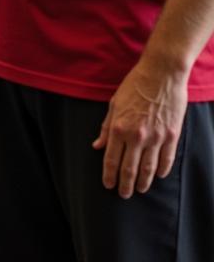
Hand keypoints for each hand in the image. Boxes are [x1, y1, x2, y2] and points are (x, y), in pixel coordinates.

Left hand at [93, 59, 187, 197]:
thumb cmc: (134, 86)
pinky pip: (166, 159)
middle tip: (123, 195)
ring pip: (148, 168)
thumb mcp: (114, 104)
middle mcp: (136, 136)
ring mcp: (156, 137)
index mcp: (119, 127)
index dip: (109, 175)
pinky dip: (162, 170)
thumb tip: (98, 146)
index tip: (108, 185)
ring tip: (139, 190)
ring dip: (143, 182)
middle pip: (129, 168)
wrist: (160, 75)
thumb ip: (106, 127)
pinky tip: (158, 176)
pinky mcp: (172, 136)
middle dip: (125, 184)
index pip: (112, 159)